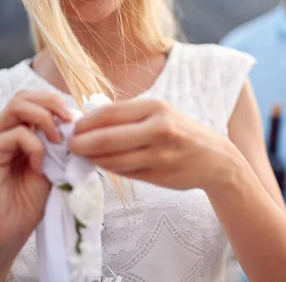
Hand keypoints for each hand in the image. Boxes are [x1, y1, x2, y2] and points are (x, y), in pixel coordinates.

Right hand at [0, 91, 71, 254]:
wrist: (8, 231)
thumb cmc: (29, 201)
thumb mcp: (53, 166)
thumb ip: (61, 145)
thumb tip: (79, 124)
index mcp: (18, 131)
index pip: (34, 99)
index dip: (56, 103)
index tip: (76, 120)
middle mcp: (3, 131)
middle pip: (23, 95)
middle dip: (51, 102)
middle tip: (69, 120)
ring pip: (17, 106)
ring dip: (44, 119)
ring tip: (58, 140)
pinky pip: (15, 134)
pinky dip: (35, 147)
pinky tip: (40, 167)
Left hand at [70, 98, 242, 191]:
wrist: (215, 158)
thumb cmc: (180, 131)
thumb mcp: (160, 113)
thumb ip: (128, 117)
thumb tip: (87, 122)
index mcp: (156, 107)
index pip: (109, 113)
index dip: (85, 122)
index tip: (73, 127)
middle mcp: (159, 129)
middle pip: (106, 138)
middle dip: (81, 143)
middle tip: (70, 146)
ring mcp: (159, 155)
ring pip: (113, 160)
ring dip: (93, 159)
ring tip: (84, 156)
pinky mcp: (159, 176)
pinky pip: (124, 172)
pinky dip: (110, 168)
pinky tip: (104, 164)